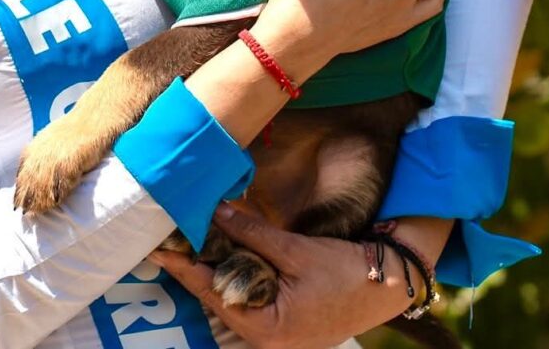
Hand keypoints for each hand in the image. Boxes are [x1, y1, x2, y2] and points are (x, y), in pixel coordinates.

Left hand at [152, 205, 427, 348]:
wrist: (390, 286)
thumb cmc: (347, 273)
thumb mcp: (296, 251)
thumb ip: (252, 233)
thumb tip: (215, 211)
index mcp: (267, 330)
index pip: (211, 294)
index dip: (183, 268)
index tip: (158, 249)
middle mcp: (266, 338)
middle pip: (217, 298)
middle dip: (193, 268)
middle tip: (166, 240)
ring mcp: (274, 332)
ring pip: (231, 297)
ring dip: (211, 269)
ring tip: (185, 242)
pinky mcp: (282, 321)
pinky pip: (248, 297)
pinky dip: (233, 273)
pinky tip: (219, 252)